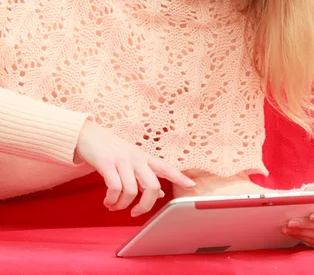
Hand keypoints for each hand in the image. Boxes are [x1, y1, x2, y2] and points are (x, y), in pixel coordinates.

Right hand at [76, 120, 195, 216]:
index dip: (179, 177)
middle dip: (145, 205)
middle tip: (135, 213)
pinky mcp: (107, 163)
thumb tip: (161, 193)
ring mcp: (122, 160)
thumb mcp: (131, 160)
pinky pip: (115, 188)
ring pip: (132, 190)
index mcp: (144, 157)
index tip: (192, 185)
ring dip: (122, 205)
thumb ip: (146, 176)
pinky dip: (111, 200)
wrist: (87, 135)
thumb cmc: (111, 150)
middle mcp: (136, 158)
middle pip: (152, 185)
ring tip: (114, 206)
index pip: (166, 167)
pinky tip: (107, 201)